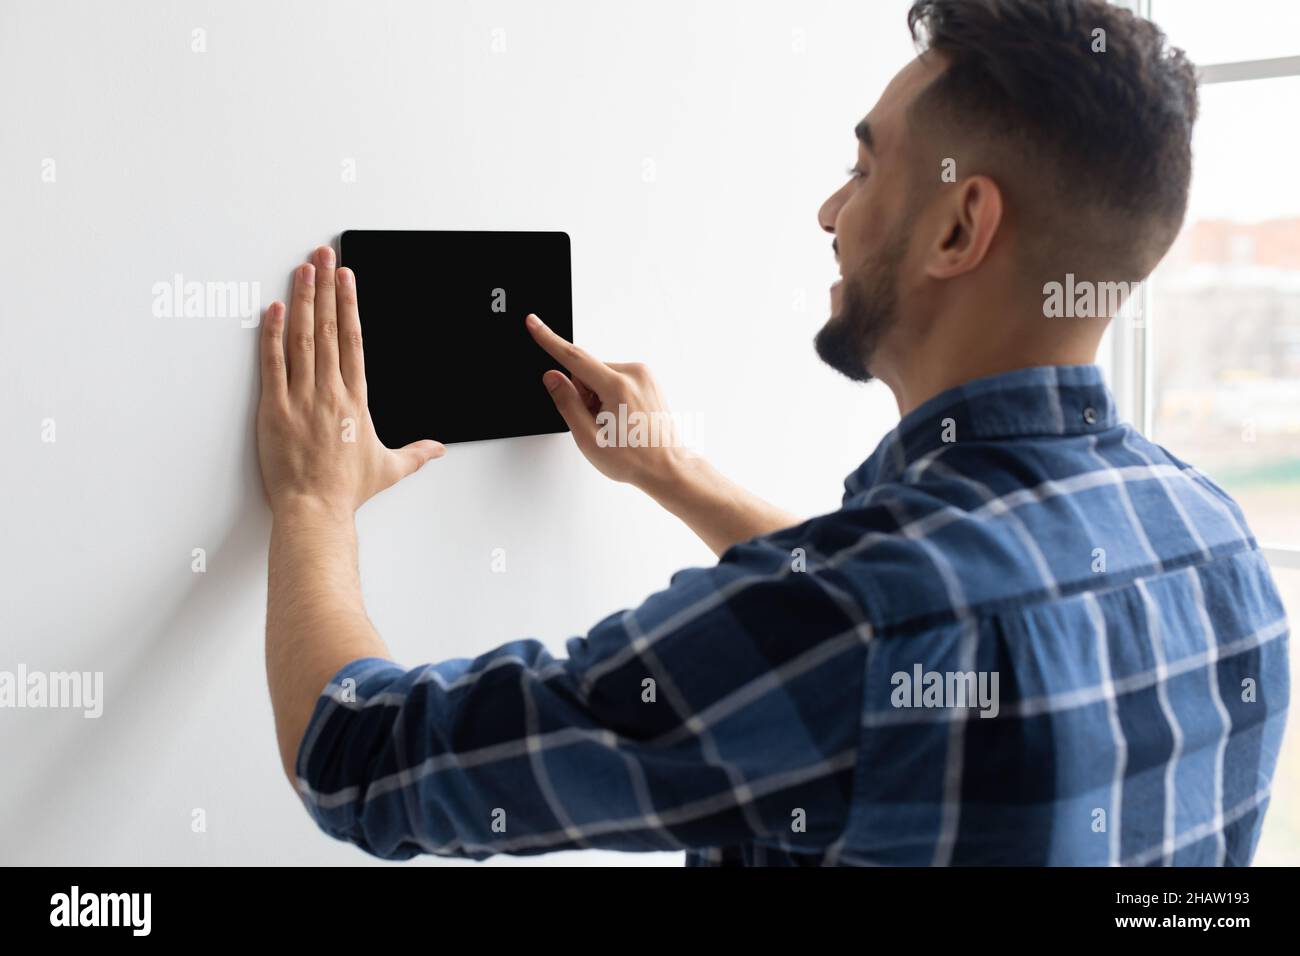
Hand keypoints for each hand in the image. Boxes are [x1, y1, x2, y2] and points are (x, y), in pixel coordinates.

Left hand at [257, 245, 443, 518]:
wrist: (316, 509)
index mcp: (356, 399)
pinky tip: (274, 309)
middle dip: (326, 287)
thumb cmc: (347, 490)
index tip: (346, 278)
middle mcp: (331, 391)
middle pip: (328, 328)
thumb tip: (439, 449)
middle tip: (323, 257)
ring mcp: (302, 398)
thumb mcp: (389, 469)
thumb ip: (417, 453)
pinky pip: (273, 364)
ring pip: (302, 338)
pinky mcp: (275, 409)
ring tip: (302, 270)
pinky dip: (272, 335)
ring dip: (302, 300)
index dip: (349, 304)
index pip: (354, 340)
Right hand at [525, 312, 686, 491]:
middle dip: (582, 394)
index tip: (533, 322)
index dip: (549, 339)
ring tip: (612, 423)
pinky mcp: (646, 379)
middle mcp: (634, 374)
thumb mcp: (589, 438)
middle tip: (597, 422)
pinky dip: (610, 395)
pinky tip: (621, 416)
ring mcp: (643, 375)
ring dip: (597, 396)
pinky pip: (615, 379)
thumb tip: (552, 377)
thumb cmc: (634, 458)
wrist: (667, 467)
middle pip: (586, 371)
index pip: (574, 358)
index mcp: (618, 386)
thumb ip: (567, 403)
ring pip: (599, 376)